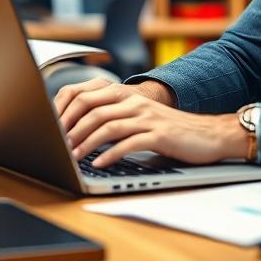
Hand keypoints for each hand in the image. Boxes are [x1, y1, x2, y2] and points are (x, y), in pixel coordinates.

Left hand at [54, 79, 247, 168]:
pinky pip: (129, 144)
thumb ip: (117, 121)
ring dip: (87, 143)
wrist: (208, 134)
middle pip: (94, 110)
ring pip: (108, 126)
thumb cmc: (171, 131)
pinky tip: (100, 164)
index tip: (52, 128)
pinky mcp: (159, 135)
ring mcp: (148, 118)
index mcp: (128, 96)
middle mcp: (136, 103)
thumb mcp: (141, 120)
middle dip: (71, 128)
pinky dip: (111, 155)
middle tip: (57, 145)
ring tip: (73, 157)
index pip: (88, 97)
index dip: (67, 112)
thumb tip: (81, 134)